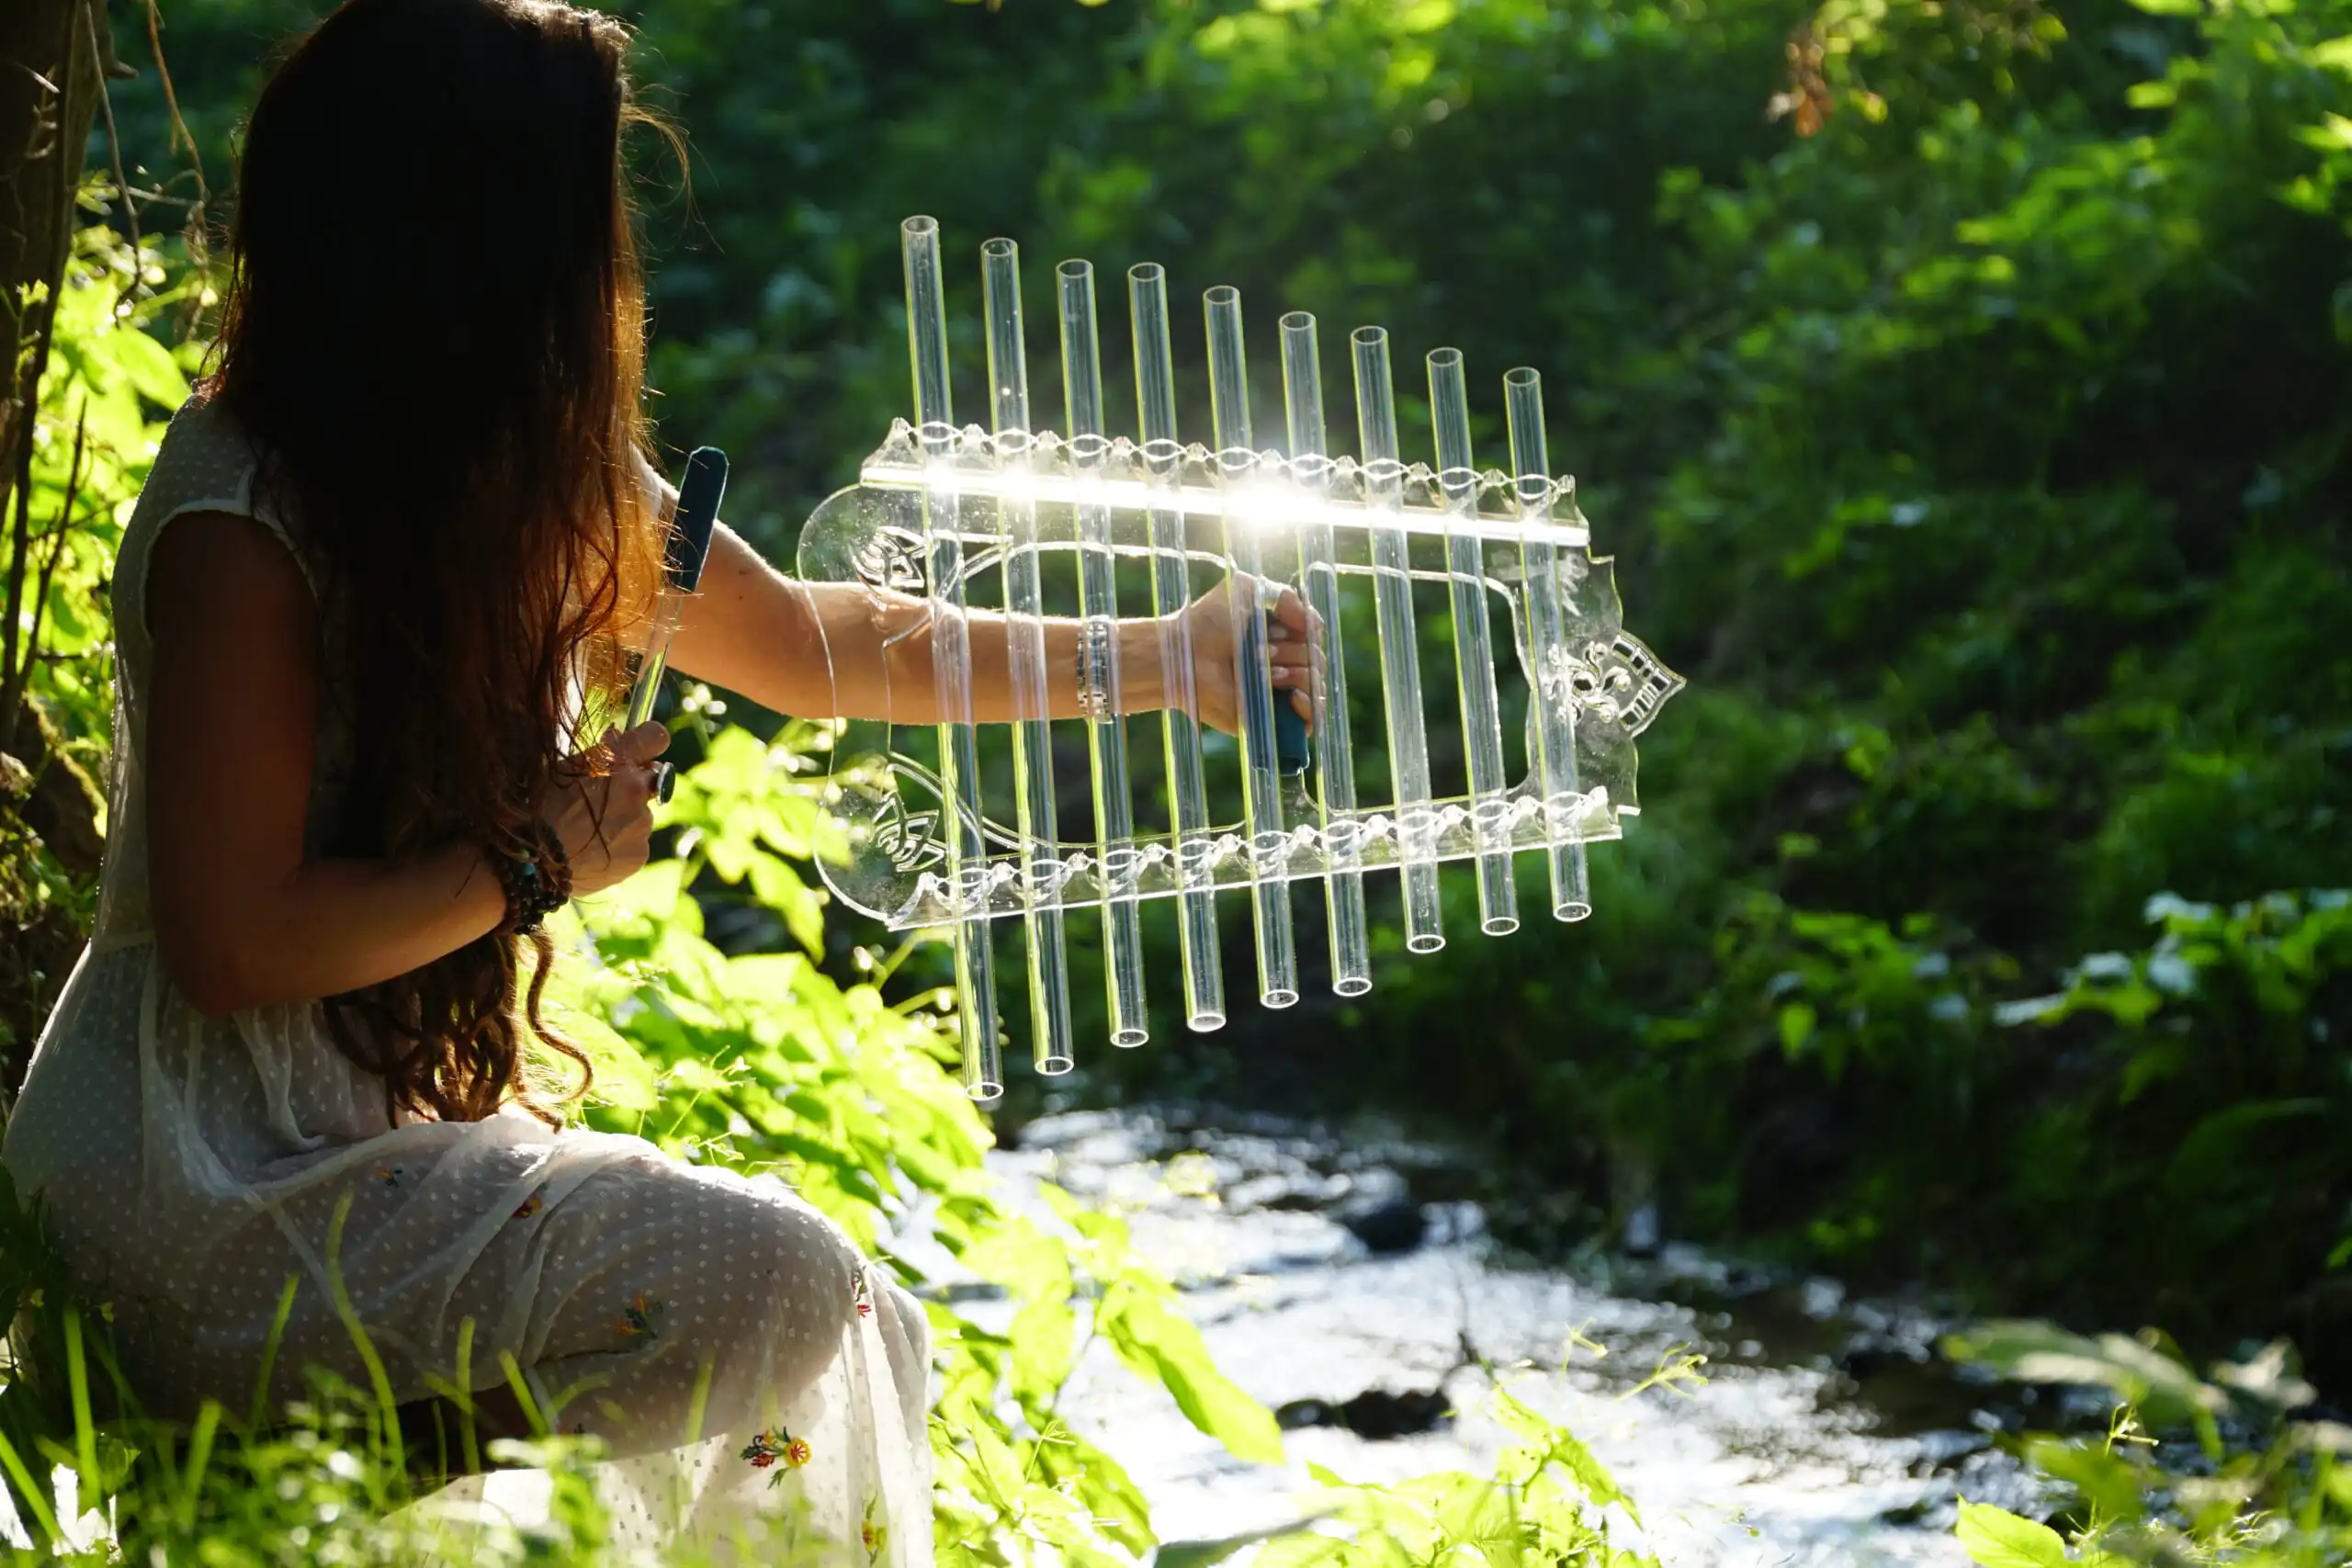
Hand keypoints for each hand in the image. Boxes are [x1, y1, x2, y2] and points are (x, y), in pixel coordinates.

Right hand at [541, 720, 669, 896]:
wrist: (532, 863)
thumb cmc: (536, 808)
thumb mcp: (559, 768)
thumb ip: (596, 754)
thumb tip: (616, 738)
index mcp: (614, 759)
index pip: (656, 737)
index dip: (649, 742)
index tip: (644, 749)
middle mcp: (636, 789)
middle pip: (653, 778)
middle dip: (636, 783)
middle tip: (604, 798)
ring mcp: (641, 823)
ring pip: (641, 814)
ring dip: (625, 818)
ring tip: (587, 832)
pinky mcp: (640, 853)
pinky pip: (635, 844)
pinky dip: (620, 846)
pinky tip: (592, 851)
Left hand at [1175, 575, 1323, 737]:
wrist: (1186, 655)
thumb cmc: (1209, 621)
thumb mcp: (1247, 589)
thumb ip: (1286, 596)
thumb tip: (1312, 625)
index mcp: (1281, 634)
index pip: (1316, 635)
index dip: (1306, 629)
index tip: (1278, 626)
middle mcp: (1283, 662)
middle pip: (1317, 660)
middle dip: (1294, 652)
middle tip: (1261, 650)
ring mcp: (1278, 691)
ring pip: (1315, 685)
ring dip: (1295, 674)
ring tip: (1264, 671)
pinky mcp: (1271, 717)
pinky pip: (1311, 720)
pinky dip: (1309, 707)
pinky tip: (1292, 697)